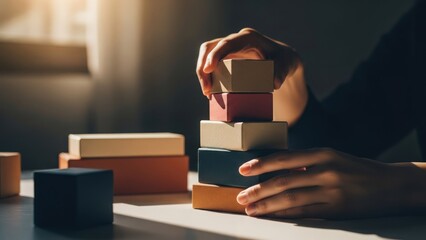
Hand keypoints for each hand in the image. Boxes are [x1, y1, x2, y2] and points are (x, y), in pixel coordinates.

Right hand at [196, 28, 301, 95]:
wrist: (280, 61)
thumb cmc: (282, 60)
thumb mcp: (286, 65)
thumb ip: (281, 72)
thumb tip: (274, 83)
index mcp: (248, 38)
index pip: (227, 43)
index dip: (215, 55)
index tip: (208, 69)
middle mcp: (235, 40)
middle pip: (210, 48)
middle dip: (204, 67)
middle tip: (207, 90)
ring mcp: (227, 48)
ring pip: (206, 55)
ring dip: (202, 74)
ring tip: (207, 94)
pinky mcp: (224, 57)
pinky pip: (209, 63)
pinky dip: (207, 77)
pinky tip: (210, 92)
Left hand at [236, 148, 403, 218]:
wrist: (390, 185)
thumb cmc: (355, 168)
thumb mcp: (332, 157)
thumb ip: (305, 161)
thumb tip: (274, 166)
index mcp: (322, 154)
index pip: (284, 158)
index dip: (261, 165)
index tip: (243, 170)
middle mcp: (325, 171)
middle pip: (283, 181)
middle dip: (258, 189)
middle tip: (240, 196)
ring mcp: (331, 192)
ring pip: (291, 199)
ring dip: (267, 205)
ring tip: (250, 209)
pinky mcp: (336, 210)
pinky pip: (305, 213)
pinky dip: (285, 215)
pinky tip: (272, 216)